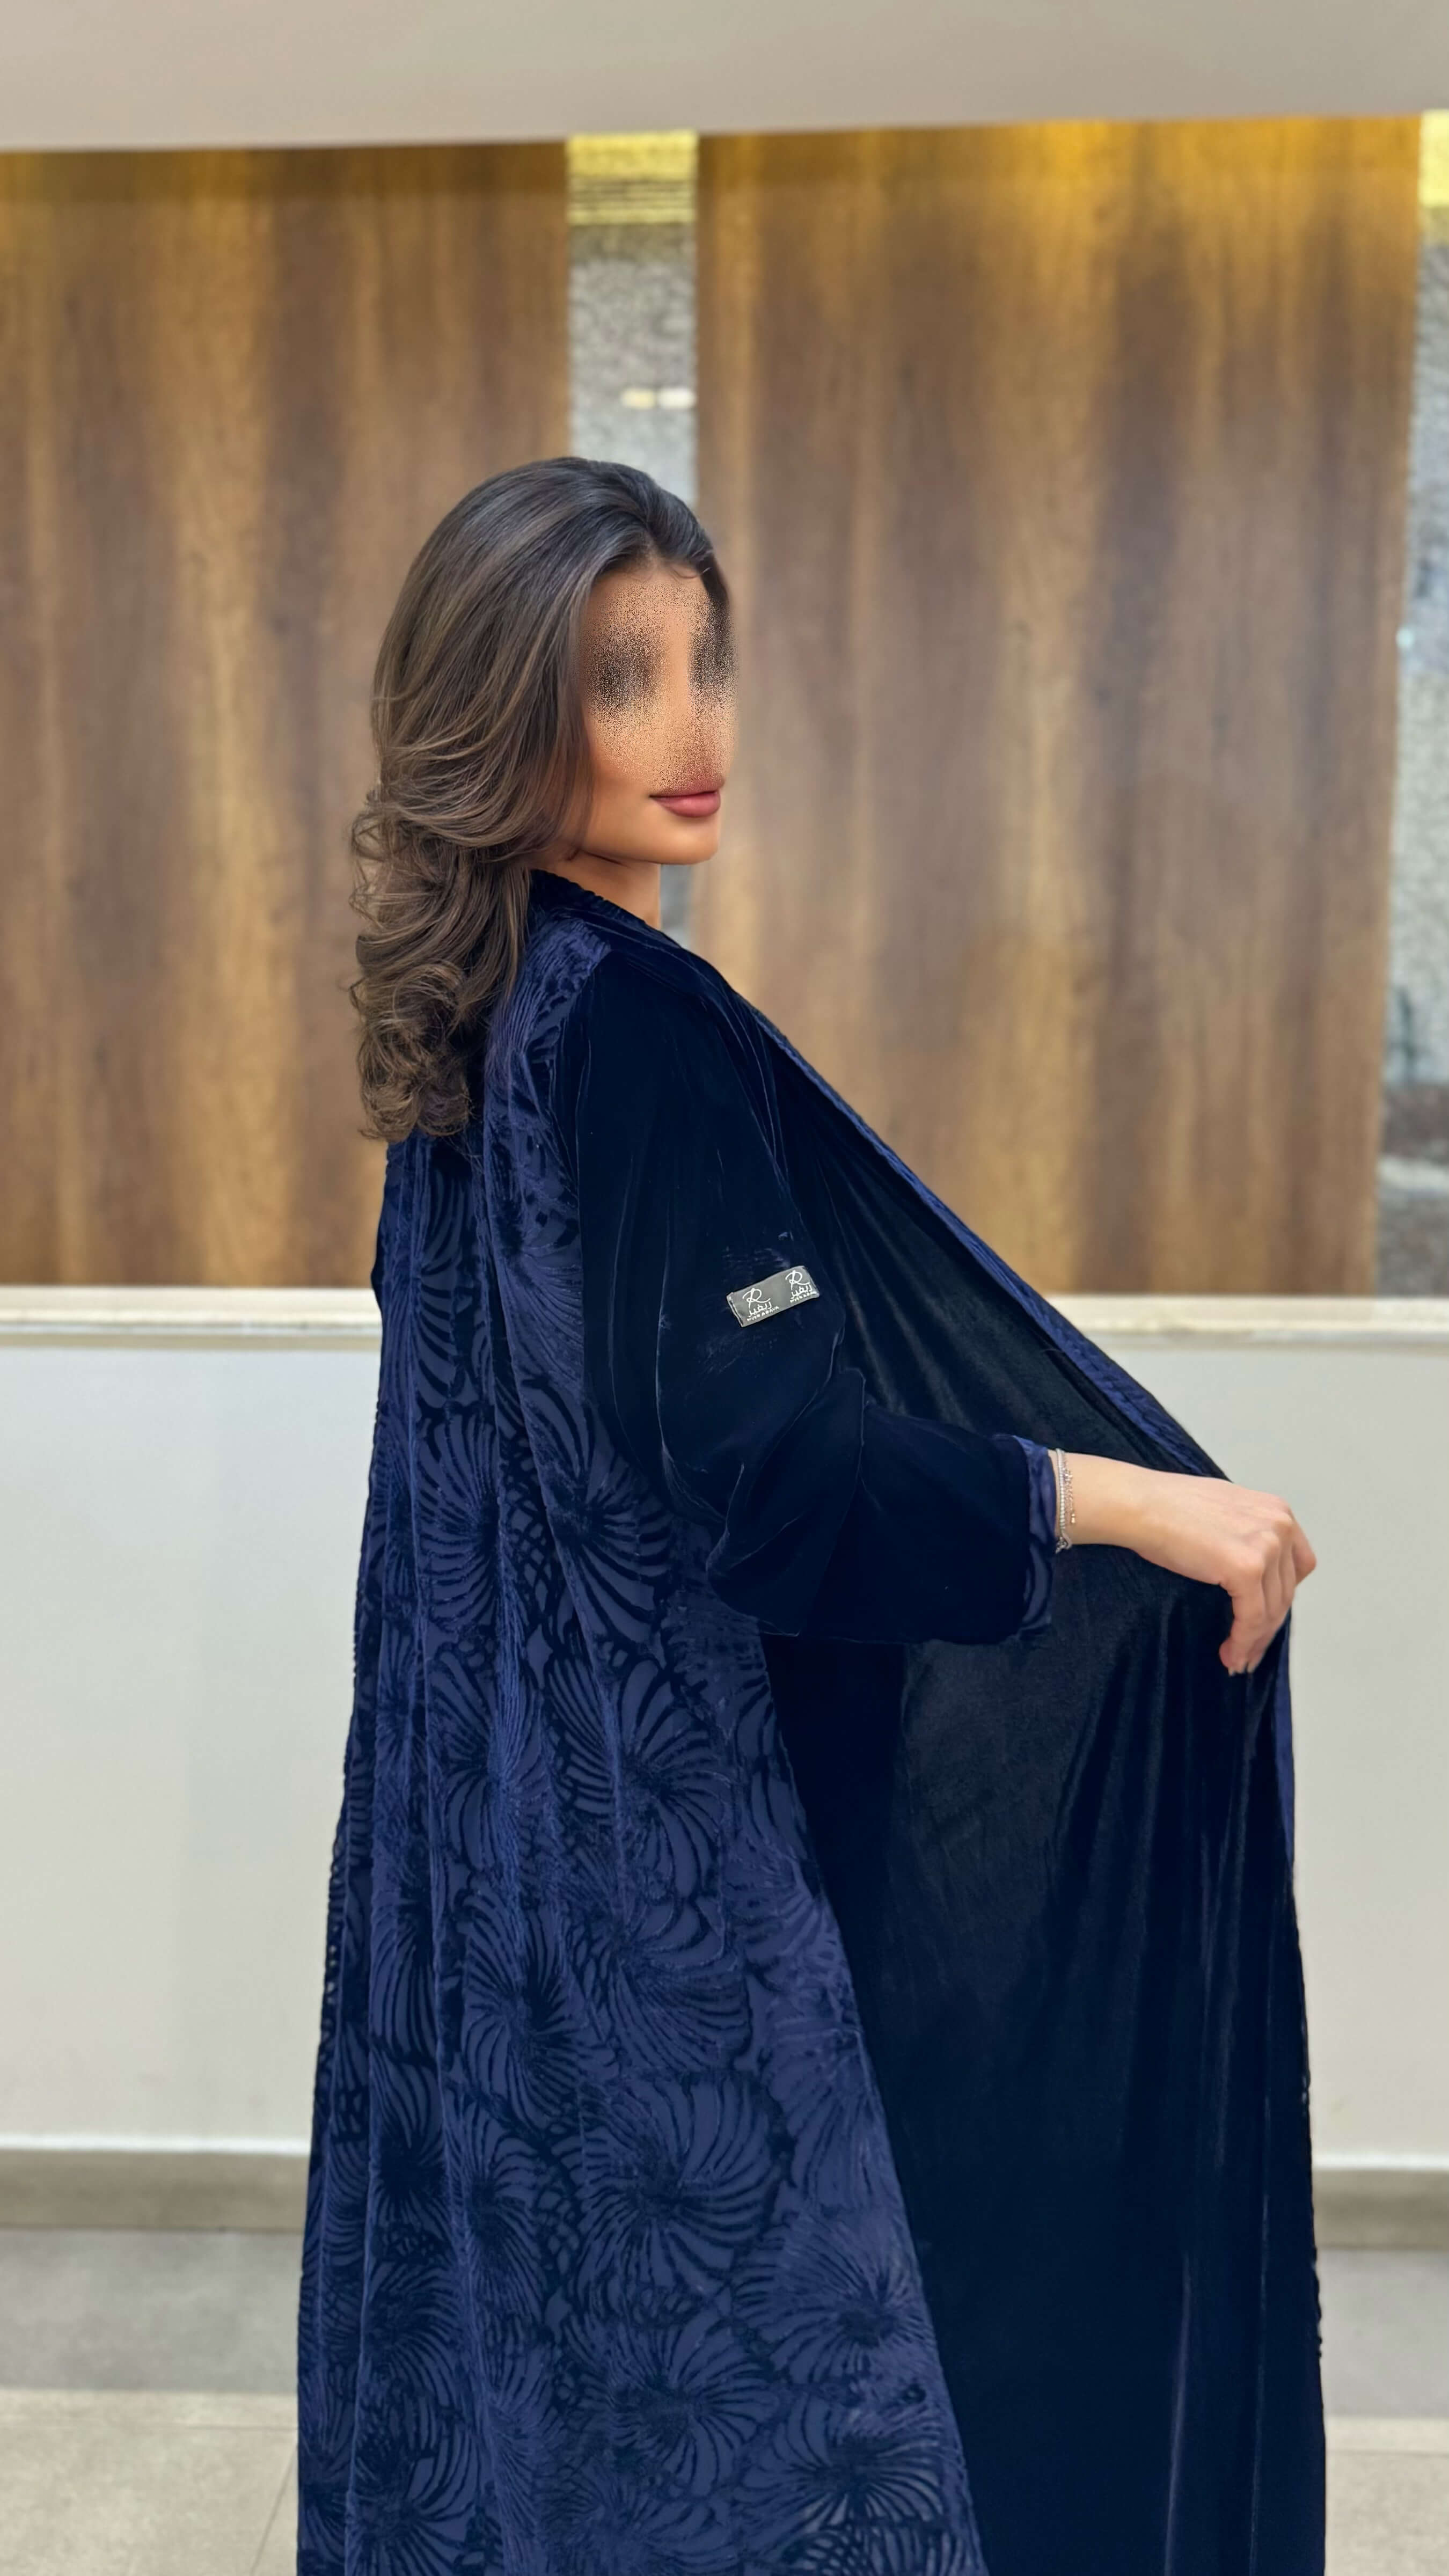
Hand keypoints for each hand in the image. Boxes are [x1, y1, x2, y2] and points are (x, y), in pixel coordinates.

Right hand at [1063, 1454, 1316, 1673]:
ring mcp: (1267, 1546)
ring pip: (1272, 1610)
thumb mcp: (1224, 1511)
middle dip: (1267, 1627)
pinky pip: (1253, 1618)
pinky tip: (1229, 1653)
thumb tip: (1251, 1572)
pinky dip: (1243, 1641)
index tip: (1264, 1619)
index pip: (1297, 1566)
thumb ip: (1247, 1534)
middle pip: (1285, 1592)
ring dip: (1254, 1641)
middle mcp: (1280, 1525)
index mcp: (1277, 1510)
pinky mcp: (1247, 1568)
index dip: (1281, 1597)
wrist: (1140, 1505)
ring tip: (1236, 1659)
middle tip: (1248, 1651)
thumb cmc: (1166, 1506)